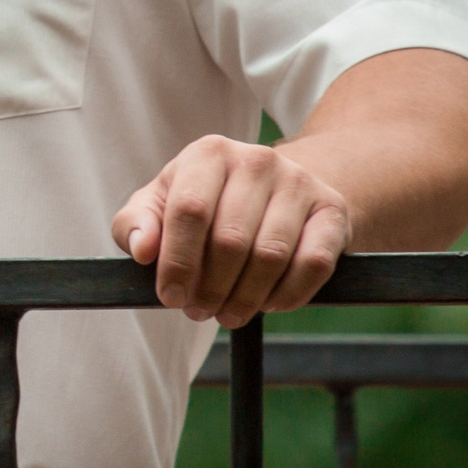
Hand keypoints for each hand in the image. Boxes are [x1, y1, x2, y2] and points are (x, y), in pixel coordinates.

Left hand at [111, 135, 352, 326]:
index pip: (189, 211)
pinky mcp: (332, 210)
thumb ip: (136, 224)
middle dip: (210, 287)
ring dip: (246, 298)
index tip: (171, 297)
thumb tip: (141, 249)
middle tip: (200, 311)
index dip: (178, 262)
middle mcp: (256, 160)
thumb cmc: (208, 204)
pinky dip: (288, 295)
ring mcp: (298, 182)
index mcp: (208, 153)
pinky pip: (313, 264)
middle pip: (230, 239)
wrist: (278, 192)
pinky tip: (268, 304)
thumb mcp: (161, 204)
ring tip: (228, 313)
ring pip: (270, 256)